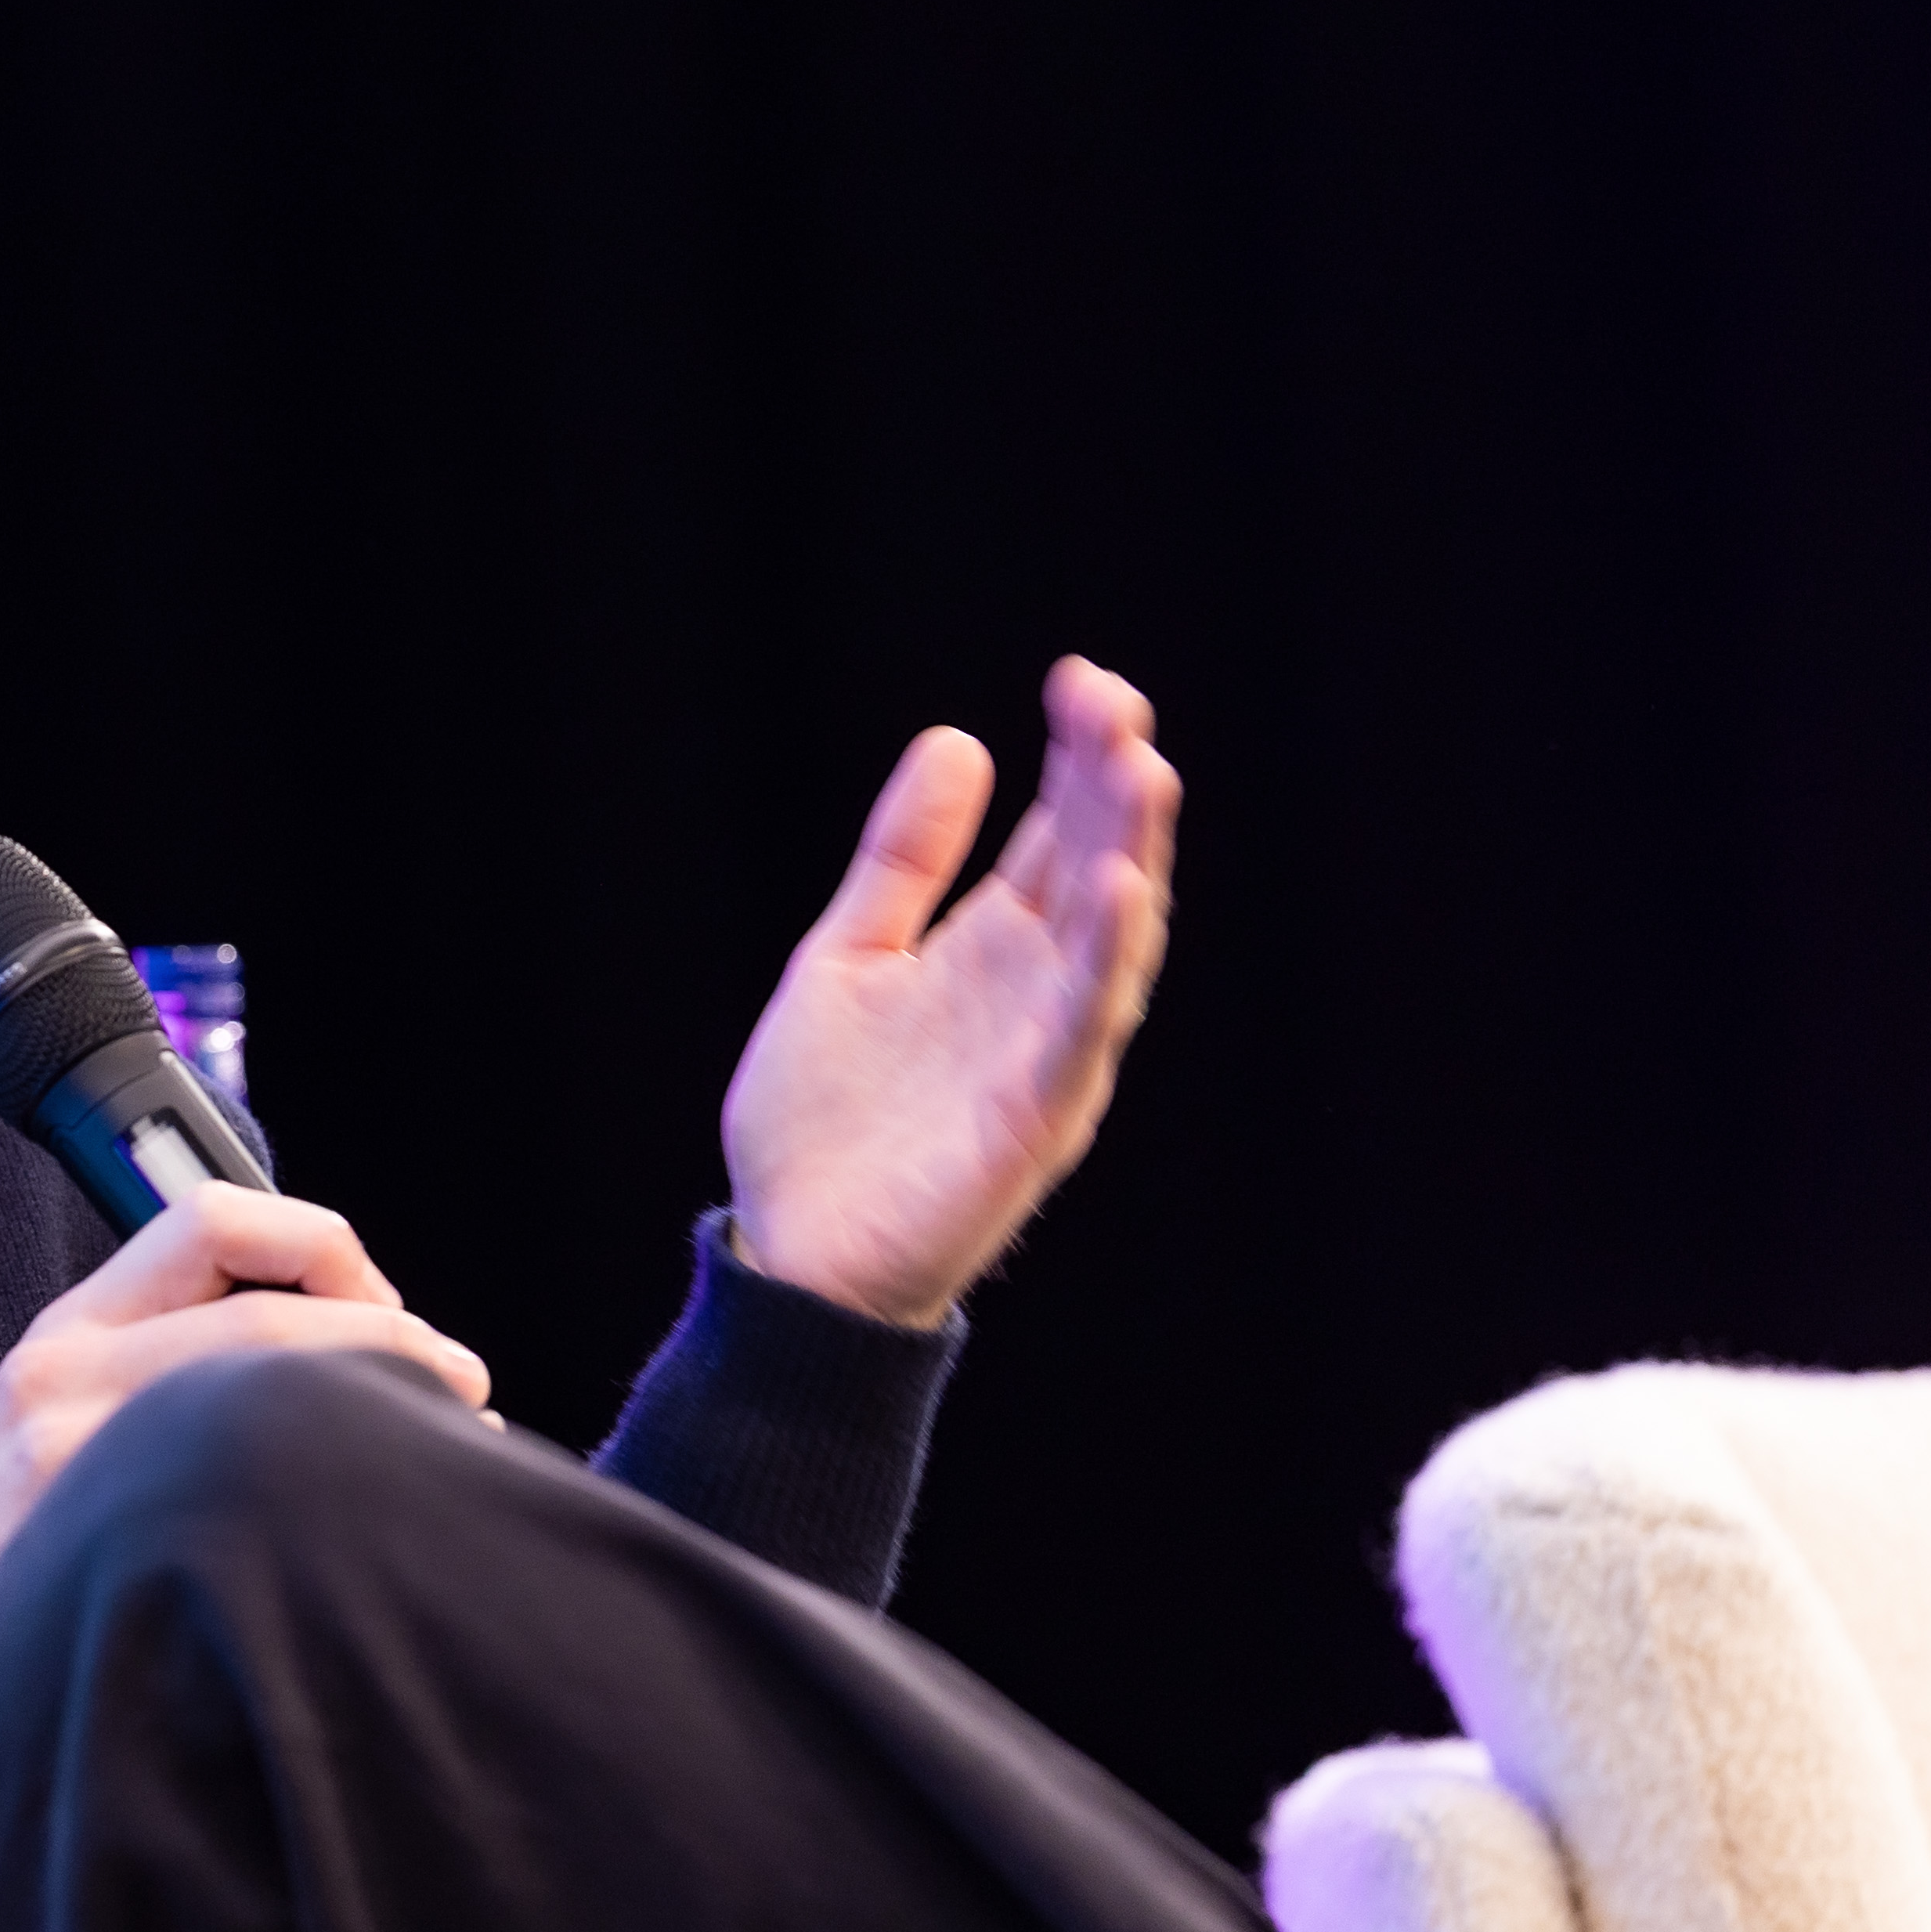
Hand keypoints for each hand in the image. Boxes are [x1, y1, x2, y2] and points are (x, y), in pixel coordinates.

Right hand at [0, 1184, 490, 1723]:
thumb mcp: (44, 1435)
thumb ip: (156, 1381)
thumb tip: (333, 1373)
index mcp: (64, 1336)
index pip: (211, 1217)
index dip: (328, 1245)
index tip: (386, 1308)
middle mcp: (70, 1375)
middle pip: (276, 1307)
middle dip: (399, 1338)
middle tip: (459, 1392)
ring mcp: (80, 1457)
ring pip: (282, 1381)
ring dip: (391, 1404)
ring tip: (445, 1453)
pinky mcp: (100, 1542)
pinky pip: (255, 1488)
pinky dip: (343, 1494)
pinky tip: (374, 1540)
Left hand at [720, 654, 1180, 1328]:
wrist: (787, 1251)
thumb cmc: (821, 1118)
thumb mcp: (848, 956)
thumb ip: (903, 861)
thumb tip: (959, 740)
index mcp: (992, 956)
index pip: (1056, 841)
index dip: (1075, 762)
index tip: (1080, 680)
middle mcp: (1034, 998)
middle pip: (1095, 875)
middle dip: (1114, 789)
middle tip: (1118, 702)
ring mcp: (1041, 1059)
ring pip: (1108, 942)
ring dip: (1132, 855)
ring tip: (1142, 768)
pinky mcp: (1030, 1120)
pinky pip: (1079, 1032)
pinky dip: (1104, 962)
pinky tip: (1119, 890)